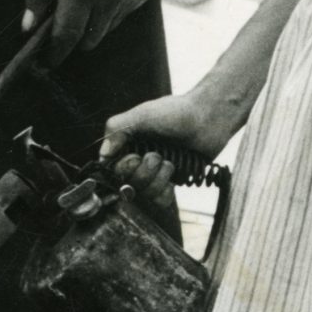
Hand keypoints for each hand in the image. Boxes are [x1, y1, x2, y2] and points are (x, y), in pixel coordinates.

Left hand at [22, 0, 155, 63]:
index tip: (44, 64)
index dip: (54, 54)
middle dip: (72, 39)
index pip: (66, 36)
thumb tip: (27, 27)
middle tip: (61, 21)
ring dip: (90, 25)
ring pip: (104, 31)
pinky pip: (120, 16)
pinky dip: (108, 12)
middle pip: (87, 41)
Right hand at [99, 88, 239, 204]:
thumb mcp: (141, 114)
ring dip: (157, 179)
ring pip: (144, 192)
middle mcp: (139, 159)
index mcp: (128, 144)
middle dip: (143, 172)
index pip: (112, 168)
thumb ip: (116, 130)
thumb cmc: (176, 112)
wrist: (209, 118)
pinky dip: (165, 191)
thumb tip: (103, 155)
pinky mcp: (172, 181)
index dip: (122, 169)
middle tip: (157, 156)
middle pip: (128, 183)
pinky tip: (173, 179)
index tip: (134, 158)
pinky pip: (160, 199)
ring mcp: (155, 172)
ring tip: (170, 163)